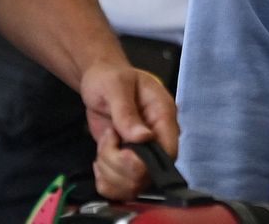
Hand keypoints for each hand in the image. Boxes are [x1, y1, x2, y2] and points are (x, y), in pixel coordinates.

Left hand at [82, 60, 179, 200]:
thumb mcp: (116, 88)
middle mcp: (158, 139)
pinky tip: (101, 161)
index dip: (144, 160)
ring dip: (109, 171)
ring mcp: (144, 154)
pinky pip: (120, 189)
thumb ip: (127, 112)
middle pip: (147, 175)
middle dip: (118, 164)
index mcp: (164, 116)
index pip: (168, 152)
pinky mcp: (128, 164)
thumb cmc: (110, 78)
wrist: (100, 81)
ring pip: (133, 185)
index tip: (120, 146)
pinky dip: (105, 181)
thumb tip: (143, 138)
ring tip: (105, 144)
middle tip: (108, 139)